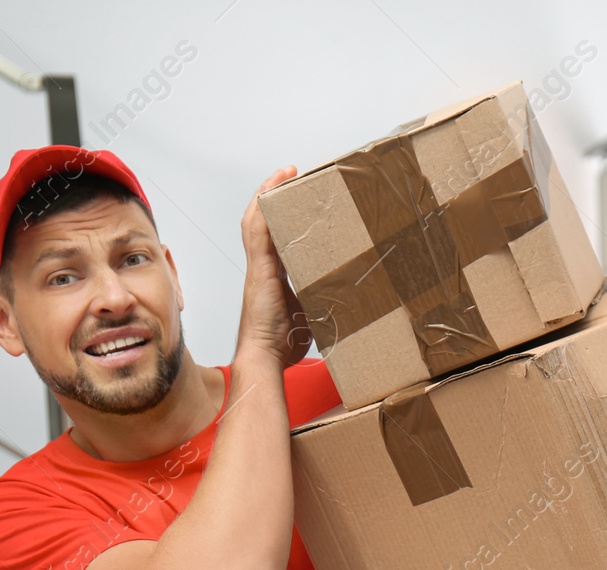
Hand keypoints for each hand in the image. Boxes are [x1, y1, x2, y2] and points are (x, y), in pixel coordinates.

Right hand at [235, 166, 312, 367]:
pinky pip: (258, 229)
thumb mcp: (310, 317)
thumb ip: (322, 303)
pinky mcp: (260, 269)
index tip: (294, 200)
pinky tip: (273, 189)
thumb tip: (350, 302)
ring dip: (268, 193)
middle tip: (291, 176)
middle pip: (261, 222)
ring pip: (256, 220)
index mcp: (273, 278)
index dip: (279, 217)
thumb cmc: (282, 346)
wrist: (265, 359)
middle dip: (272, 196)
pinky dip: (264, 206)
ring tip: (285, 173)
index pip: (273, 238)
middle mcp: (263, 267)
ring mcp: (259, 266)